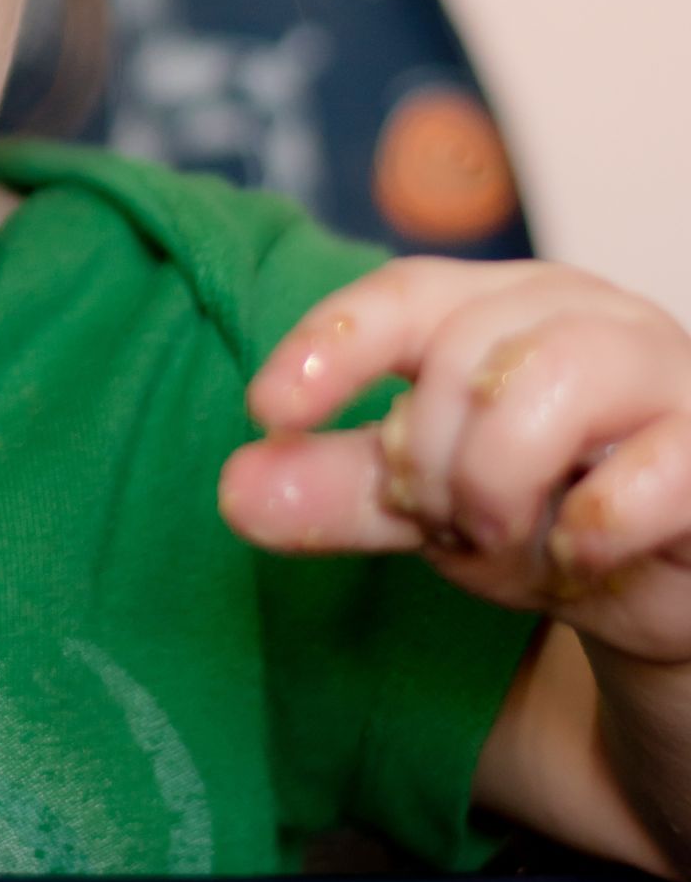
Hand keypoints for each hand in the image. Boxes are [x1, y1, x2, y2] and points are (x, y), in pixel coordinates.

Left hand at [220, 257, 690, 665]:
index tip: (268, 410)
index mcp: (501, 314)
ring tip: (510, 538)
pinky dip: (593, 524)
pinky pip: (660, 464)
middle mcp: (587, 321)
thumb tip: (235, 489)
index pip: (405, 297)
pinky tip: (579, 553)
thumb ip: (337, 491)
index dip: (331, 343)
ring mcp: (669, 375)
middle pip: (464, 351)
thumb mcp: (424, 507)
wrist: (669, 584)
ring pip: (558, 374)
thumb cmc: (547, 515)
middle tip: (447, 523)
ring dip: (501, 479)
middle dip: (428, 459)